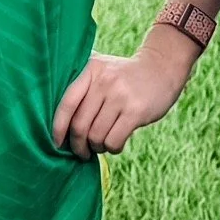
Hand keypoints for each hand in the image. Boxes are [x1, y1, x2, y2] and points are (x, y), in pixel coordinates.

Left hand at [53, 38, 196, 160]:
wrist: (162, 68)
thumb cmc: (125, 77)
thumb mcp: (103, 70)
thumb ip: (81, 86)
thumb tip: (57, 125)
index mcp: (91, 69)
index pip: (66, 104)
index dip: (58, 129)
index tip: (57, 144)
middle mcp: (104, 80)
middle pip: (79, 125)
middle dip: (78, 146)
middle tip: (83, 152)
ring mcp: (120, 95)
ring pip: (96, 136)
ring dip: (97, 148)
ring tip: (102, 144)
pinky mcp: (136, 111)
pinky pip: (113, 141)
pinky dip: (112, 149)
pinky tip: (116, 144)